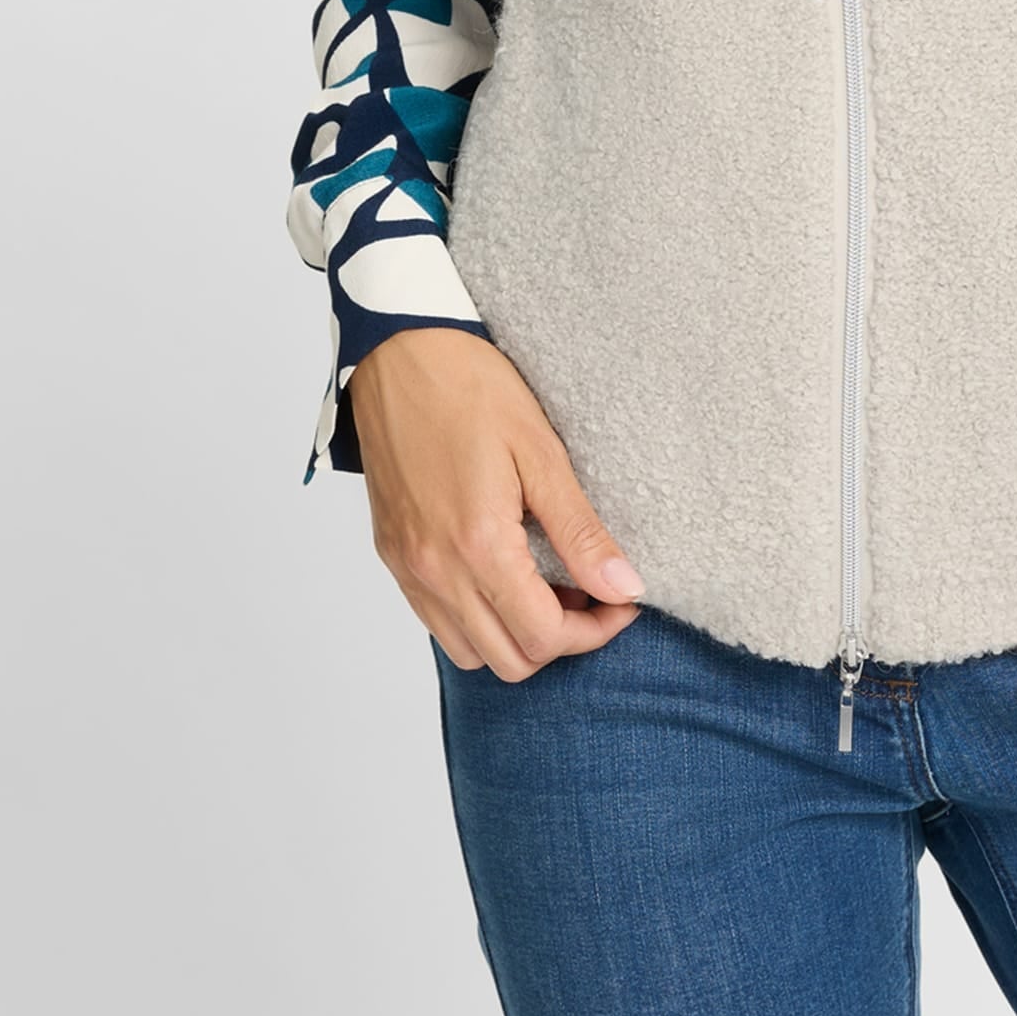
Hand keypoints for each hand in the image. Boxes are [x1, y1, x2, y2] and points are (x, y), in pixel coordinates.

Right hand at [346, 327, 645, 681]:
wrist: (396, 355)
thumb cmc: (469, 388)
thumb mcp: (541, 453)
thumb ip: (580, 531)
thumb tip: (624, 588)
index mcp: (478, 545)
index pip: (543, 637)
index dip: (595, 631)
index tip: (621, 599)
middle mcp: (435, 570)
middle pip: (509, 660)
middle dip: (561, 639)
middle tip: (592, 593)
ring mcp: (408, 568)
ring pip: (470, 652)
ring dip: (516, 635)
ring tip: (548, 585)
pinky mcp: (392, 557)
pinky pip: (437, 622)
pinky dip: (477, 619)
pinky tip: (505, 573)